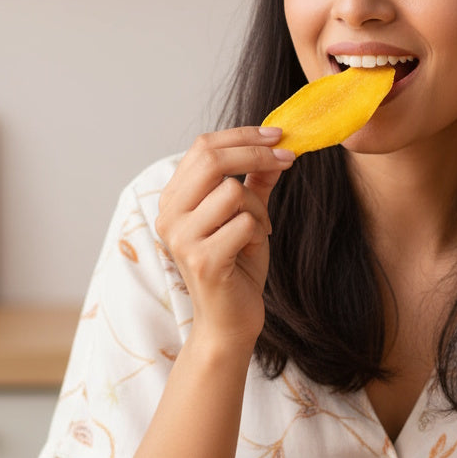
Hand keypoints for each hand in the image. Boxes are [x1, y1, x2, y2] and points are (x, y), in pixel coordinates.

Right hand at [156, 125, 293, 354]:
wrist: (229, 322)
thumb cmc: (236, 268)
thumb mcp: (247, 217)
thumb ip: (256, 182)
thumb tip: (276, 148)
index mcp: (174, 200)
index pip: (203, 147)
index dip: (243, 135)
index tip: (278, 135)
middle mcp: (169, 215)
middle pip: (211, 159)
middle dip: (256, 153)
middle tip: (287, 158)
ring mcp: (182, 238)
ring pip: (232, 192)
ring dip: (259, 208)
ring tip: (260, 230)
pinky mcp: (202, 260)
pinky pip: (243, 223)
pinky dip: (258, 232)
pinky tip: (253, 248)